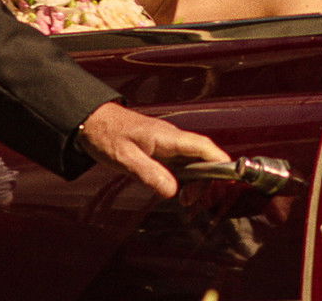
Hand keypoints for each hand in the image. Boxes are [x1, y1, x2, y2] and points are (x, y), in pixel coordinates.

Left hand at [76, 102, 228, 197]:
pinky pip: (182, 162)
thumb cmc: (107, 135)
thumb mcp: (125, 158)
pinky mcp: (162, 148)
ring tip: (183, 199)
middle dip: (205, 180)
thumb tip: (173, 190)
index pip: (204, 147)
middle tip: (190, 201)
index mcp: (168, 137)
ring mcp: (168, 143)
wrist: (92, 121)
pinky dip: (185, 177)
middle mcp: (173, 138)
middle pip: (204, 157)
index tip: (229, 178)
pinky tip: (174, 188)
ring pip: (194, 161)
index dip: (220, 162)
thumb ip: (149, 174)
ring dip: (195, 181)